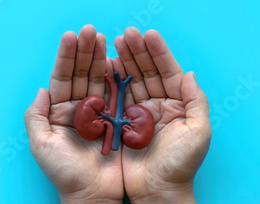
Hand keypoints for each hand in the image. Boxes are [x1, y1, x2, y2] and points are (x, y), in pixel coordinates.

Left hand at [24, 25, 123, 202]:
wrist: (92, 193)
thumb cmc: (64, 173)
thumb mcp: (41, 144)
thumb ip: (36, 116)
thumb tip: (41, 90)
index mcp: (58, 112)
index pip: (62, 78)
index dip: (66, 57)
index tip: (71, 36)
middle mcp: (77, 108)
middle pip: (81, 74)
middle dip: (85, 52)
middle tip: (90, 30)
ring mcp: (98, 112)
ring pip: (98, 79)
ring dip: (100, 58)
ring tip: (104, 38)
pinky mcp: (116, 119)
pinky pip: (115, 94)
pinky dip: (116, 77)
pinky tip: (116, 59)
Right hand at [113, 27, 211, 202]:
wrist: (157, 190)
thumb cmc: (181, 164)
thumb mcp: (198, 131)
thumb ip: (196, 101)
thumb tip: (189, 74)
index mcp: (176, 104)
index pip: (167, 72)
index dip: (158, 53)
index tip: (147, 35)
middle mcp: (156, 104)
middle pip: (146, 72)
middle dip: (136, 52)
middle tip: (125, 34)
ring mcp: (136, 112)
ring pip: (129, 80)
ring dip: (122, 61)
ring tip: (113, 43)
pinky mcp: (120, 121)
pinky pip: (115, 97)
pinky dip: (110, 81)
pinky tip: (105, 66)